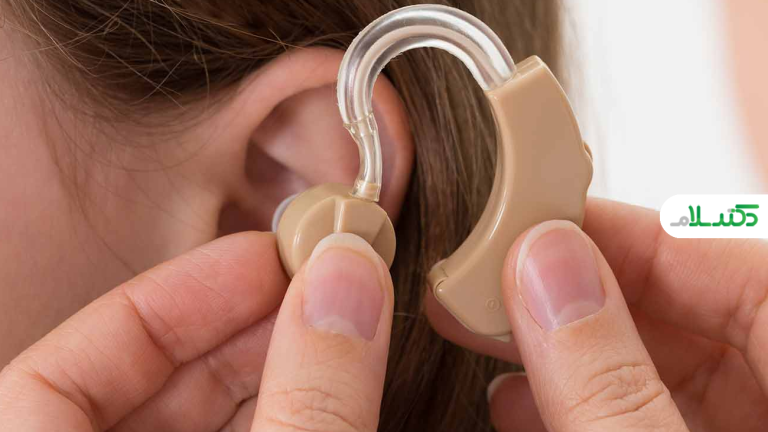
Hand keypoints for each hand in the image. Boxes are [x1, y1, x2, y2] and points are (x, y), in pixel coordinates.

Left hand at [0, 232, 394, 431]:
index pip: (60, 376)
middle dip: (244, 328)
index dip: (167, 302)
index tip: (260, 259)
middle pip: (144, 393)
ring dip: (277, 370)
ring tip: (345, 324)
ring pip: (202, 428)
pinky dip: (288, 417)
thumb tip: (349, 276)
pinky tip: (335, 385)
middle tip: (323, 282)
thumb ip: (311, 400)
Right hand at [429, 199, 767, 430]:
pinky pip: (649, 415)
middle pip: (678, 306)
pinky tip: (514, 398)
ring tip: (482, 330)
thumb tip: (542, 268)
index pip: (717, 251)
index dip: (616, 231)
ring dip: (561, 348)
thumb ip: (610, 383)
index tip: (527, 223)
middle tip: (487, 276)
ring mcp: (752, 426)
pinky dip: (581, 401)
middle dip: (570, 292)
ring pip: (655, 364)